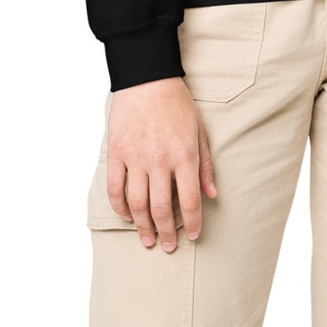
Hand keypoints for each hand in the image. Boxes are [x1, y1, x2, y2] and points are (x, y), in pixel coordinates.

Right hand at [105, 78, 215, 250]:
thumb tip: (212, 195)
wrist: (147, 79)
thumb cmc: (178, 104)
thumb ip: (205, 166)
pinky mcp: (116, 153)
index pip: (189, 201)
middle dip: (165, 233)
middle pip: (161, 208)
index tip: (192, 236)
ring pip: (137, 203)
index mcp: (184, 156)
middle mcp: (159, 160)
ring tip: (147, 239)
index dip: (191, 224)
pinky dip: (120, 206)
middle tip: (167, 247)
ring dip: (142, 226)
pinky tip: (127, 216)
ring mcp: (135, 158)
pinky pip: (115, 187)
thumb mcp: (200, 132)